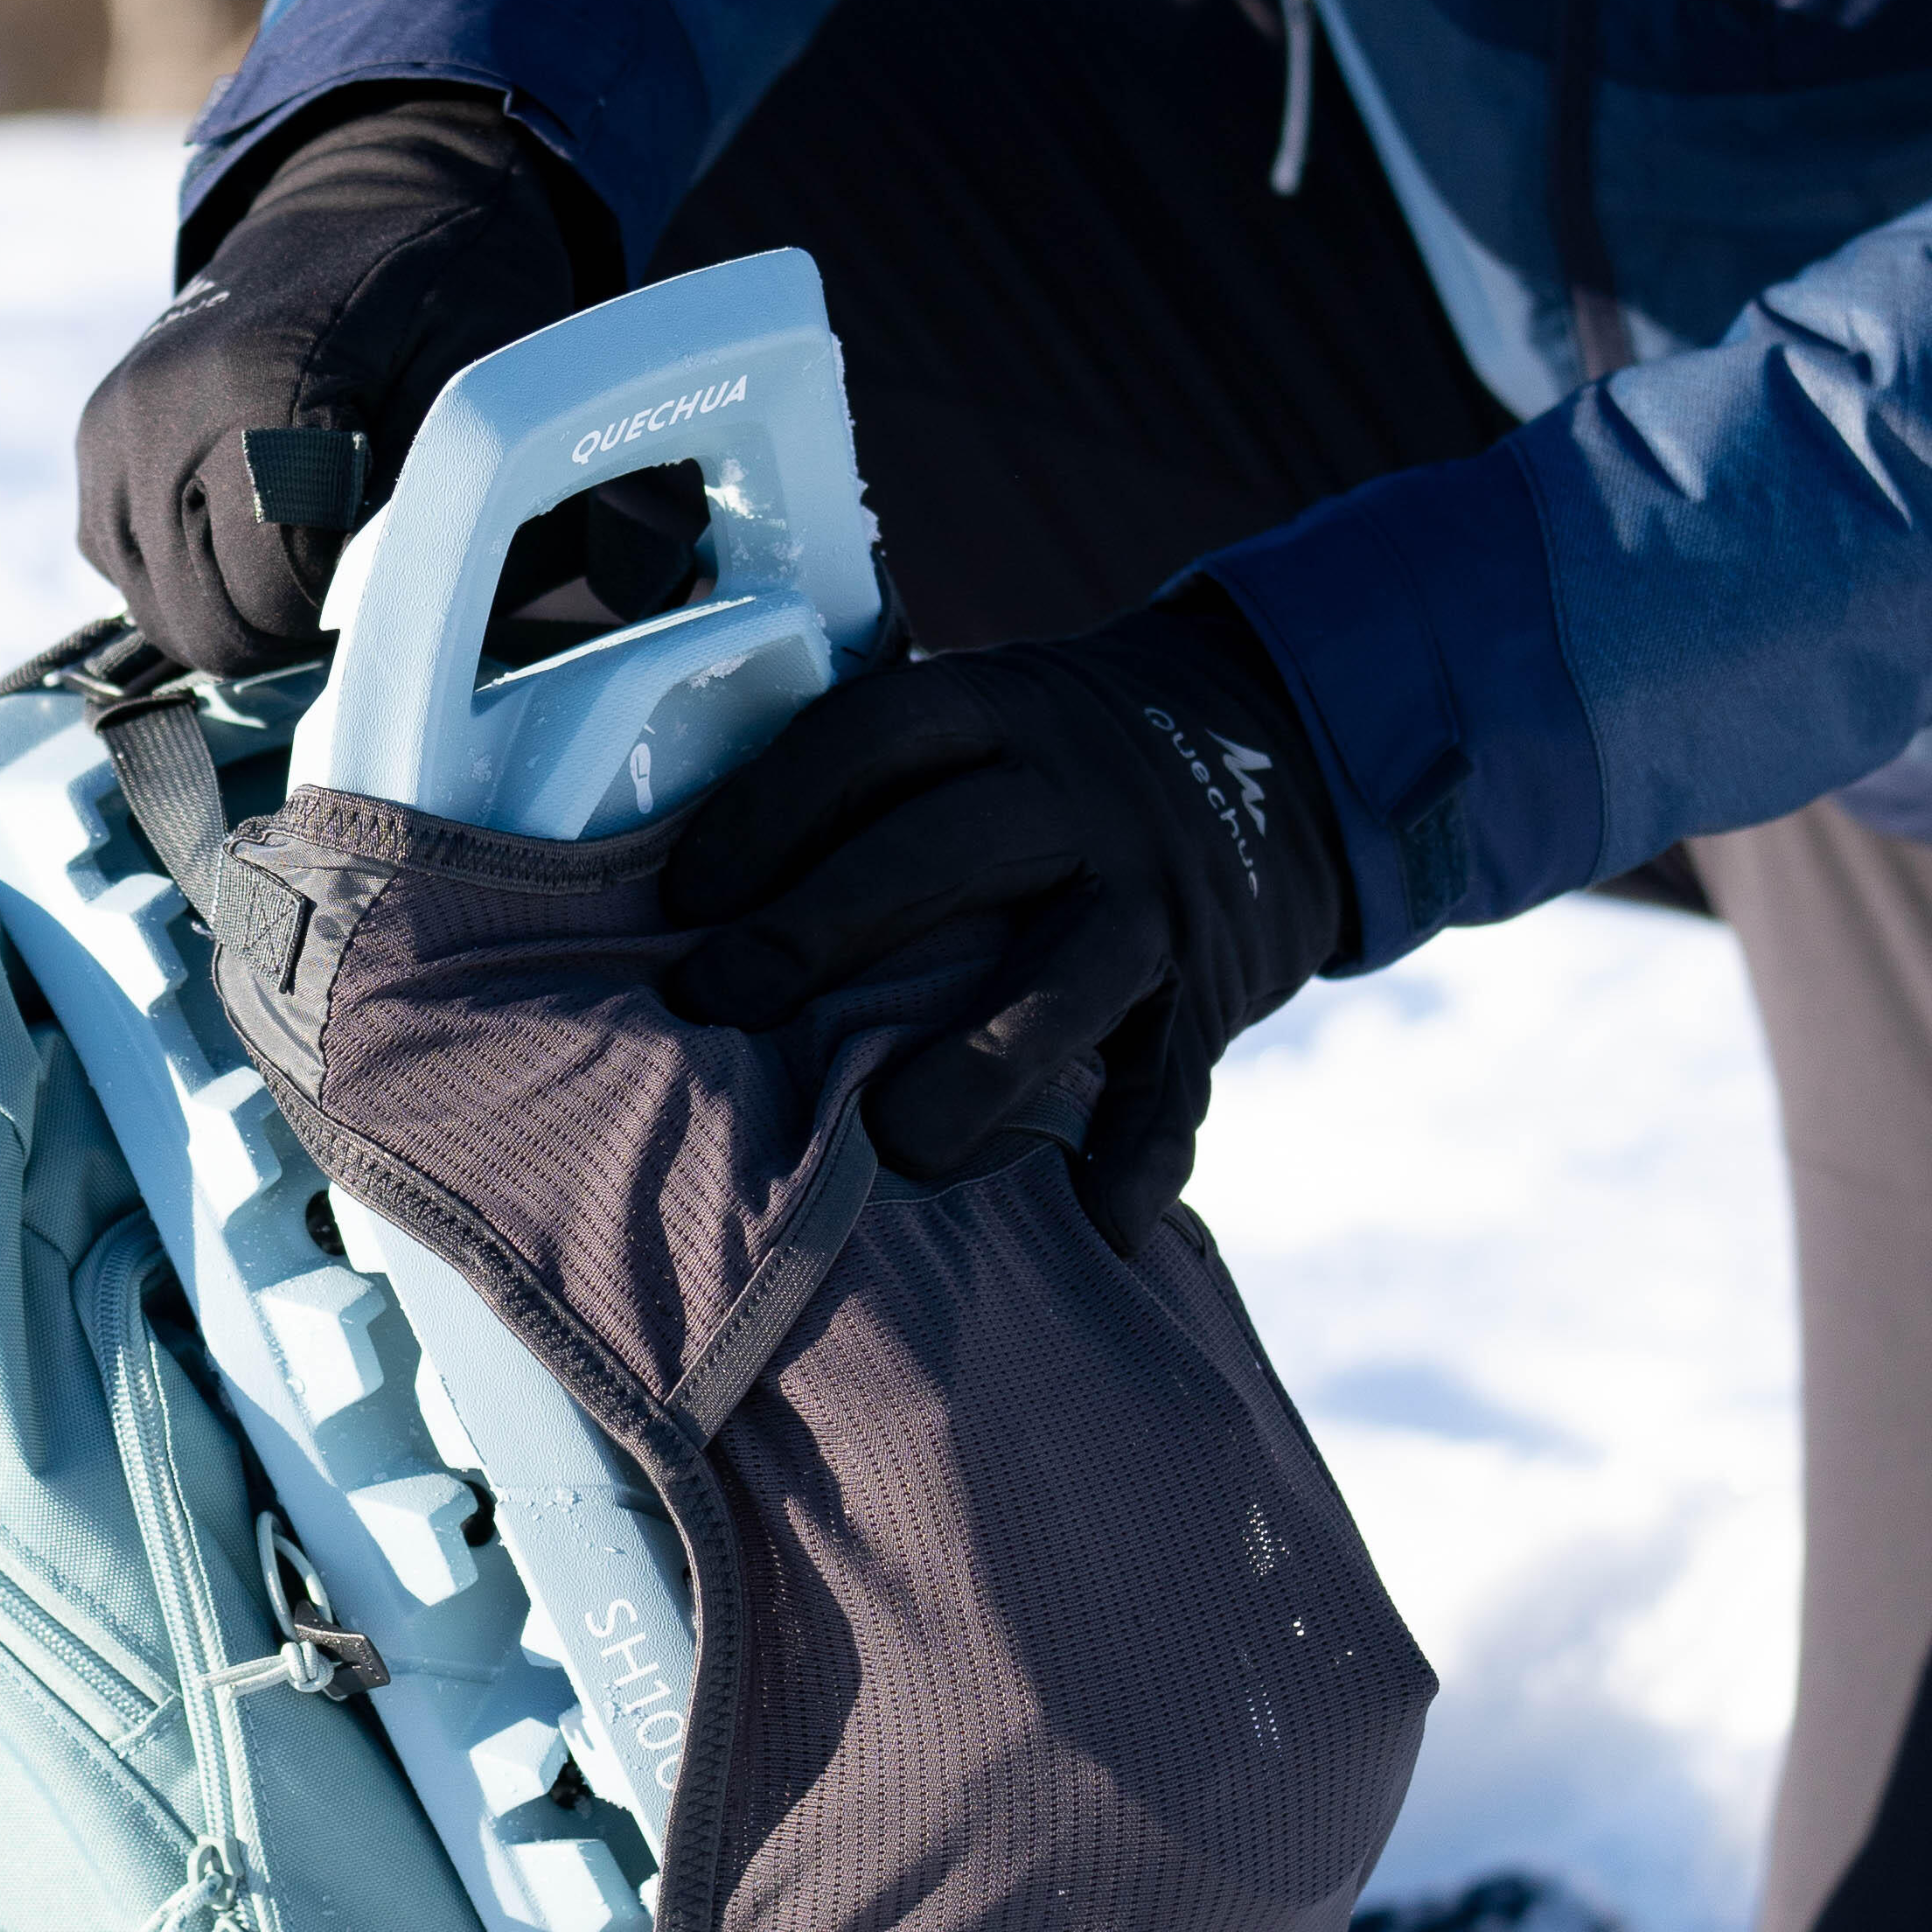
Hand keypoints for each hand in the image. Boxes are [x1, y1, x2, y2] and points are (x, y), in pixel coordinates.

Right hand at [77, 91, 594, 678]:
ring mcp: (112, 430)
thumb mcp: (507, 372)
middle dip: (302, 625)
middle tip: (372, 561)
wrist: (372, 197)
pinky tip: (267, 523)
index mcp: (257, 384)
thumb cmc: (457, 286)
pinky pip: (134, 574)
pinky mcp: (95, 447)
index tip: (410, 551)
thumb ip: (497, 490)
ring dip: (252, 609)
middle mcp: (158, 410)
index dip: (358, 606)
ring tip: (325, 539)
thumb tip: (554, 598)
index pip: (278, 596)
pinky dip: (200, 576)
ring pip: (169, 616)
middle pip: (213, 625)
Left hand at [662, 586, 1353, 1247]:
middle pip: (951, 847)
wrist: (1265, 754)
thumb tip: (666, 889)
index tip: (683, 895)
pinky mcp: (1208, 990)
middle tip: (719, 1005)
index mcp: (997, 710)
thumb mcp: (975, 718)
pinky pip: (1179, 1079)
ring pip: (1069, 977)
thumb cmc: (1041, 766)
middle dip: (824, 925)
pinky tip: (1099, 1221)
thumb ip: (866, 781)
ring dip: (978, 1062)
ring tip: (891, 1146)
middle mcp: (1077, 794)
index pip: (876, 734)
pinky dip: (1142, 1154)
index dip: (775, 807)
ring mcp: (1149, 896)